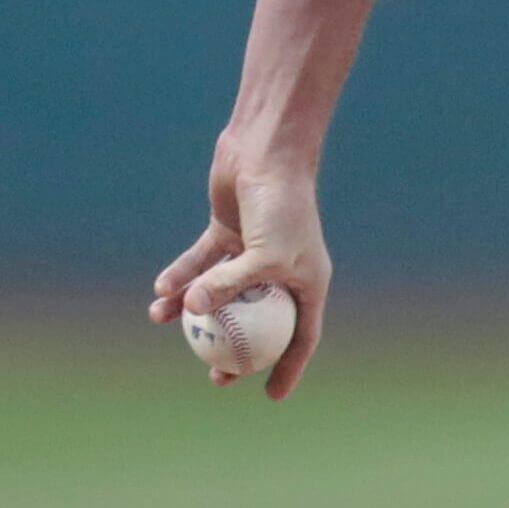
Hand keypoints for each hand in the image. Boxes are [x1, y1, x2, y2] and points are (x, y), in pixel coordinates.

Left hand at [148, 141, 331, 398]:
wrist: (268, 155)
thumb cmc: (281, 208)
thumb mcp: (263, 256)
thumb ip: (228, 286)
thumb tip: (193, 311)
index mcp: (307, 280)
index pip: (302, 334)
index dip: (289, 367)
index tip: (270, 395)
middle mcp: (281, 269)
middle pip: (259, 321)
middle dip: (235, 349)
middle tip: (215, 373)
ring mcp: (252, 251)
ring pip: (221, 291)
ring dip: (194, 308)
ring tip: (166, 323)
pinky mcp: (226, 232)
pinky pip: (200, 264)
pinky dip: (181, 276)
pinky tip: (161, 292)